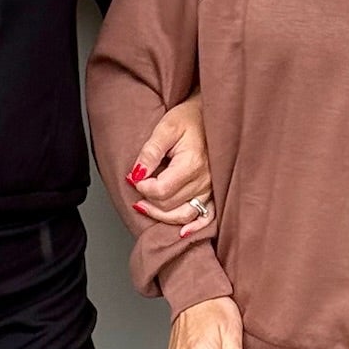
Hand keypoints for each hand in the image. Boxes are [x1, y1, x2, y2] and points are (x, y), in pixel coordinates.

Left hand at [127, 92, 212, 234]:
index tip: (134, 177)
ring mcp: (211, 188)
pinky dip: (194, 226)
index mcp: (192, 163)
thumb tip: (136, 175)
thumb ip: (150, 152)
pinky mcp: (214, 192)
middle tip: (138, 186)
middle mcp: (204, 180)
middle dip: (149, 199)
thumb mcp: (165, 128)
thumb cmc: (189, 119)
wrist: (211, 115)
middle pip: (170, 205)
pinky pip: (206, 216)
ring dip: (162, 215)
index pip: (161, 190)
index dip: (143, 187)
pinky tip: (183, 232)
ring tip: (146, 205)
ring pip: (183, 215)